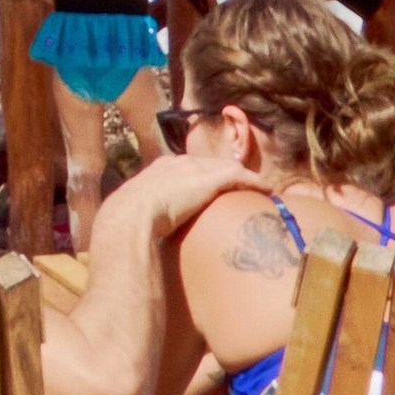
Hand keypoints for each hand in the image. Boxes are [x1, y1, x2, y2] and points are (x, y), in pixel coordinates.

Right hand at [111, 144, 266, 237]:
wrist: (133, 214)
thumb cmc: (128, 219)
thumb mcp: (135, 212)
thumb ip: (143, 215)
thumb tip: (138, 232)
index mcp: (158, 169)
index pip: (185, 167)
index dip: (199, 176)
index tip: (207, 188)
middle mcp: (178, 162)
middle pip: (208, 164)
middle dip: (222, 173)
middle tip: (236, 187)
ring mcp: (195, 168)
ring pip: (226, 167)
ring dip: (241, 177)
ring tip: (256, 187)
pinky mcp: (212, 178)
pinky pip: (240, 176)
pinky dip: (254, 181)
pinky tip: (266, 190)